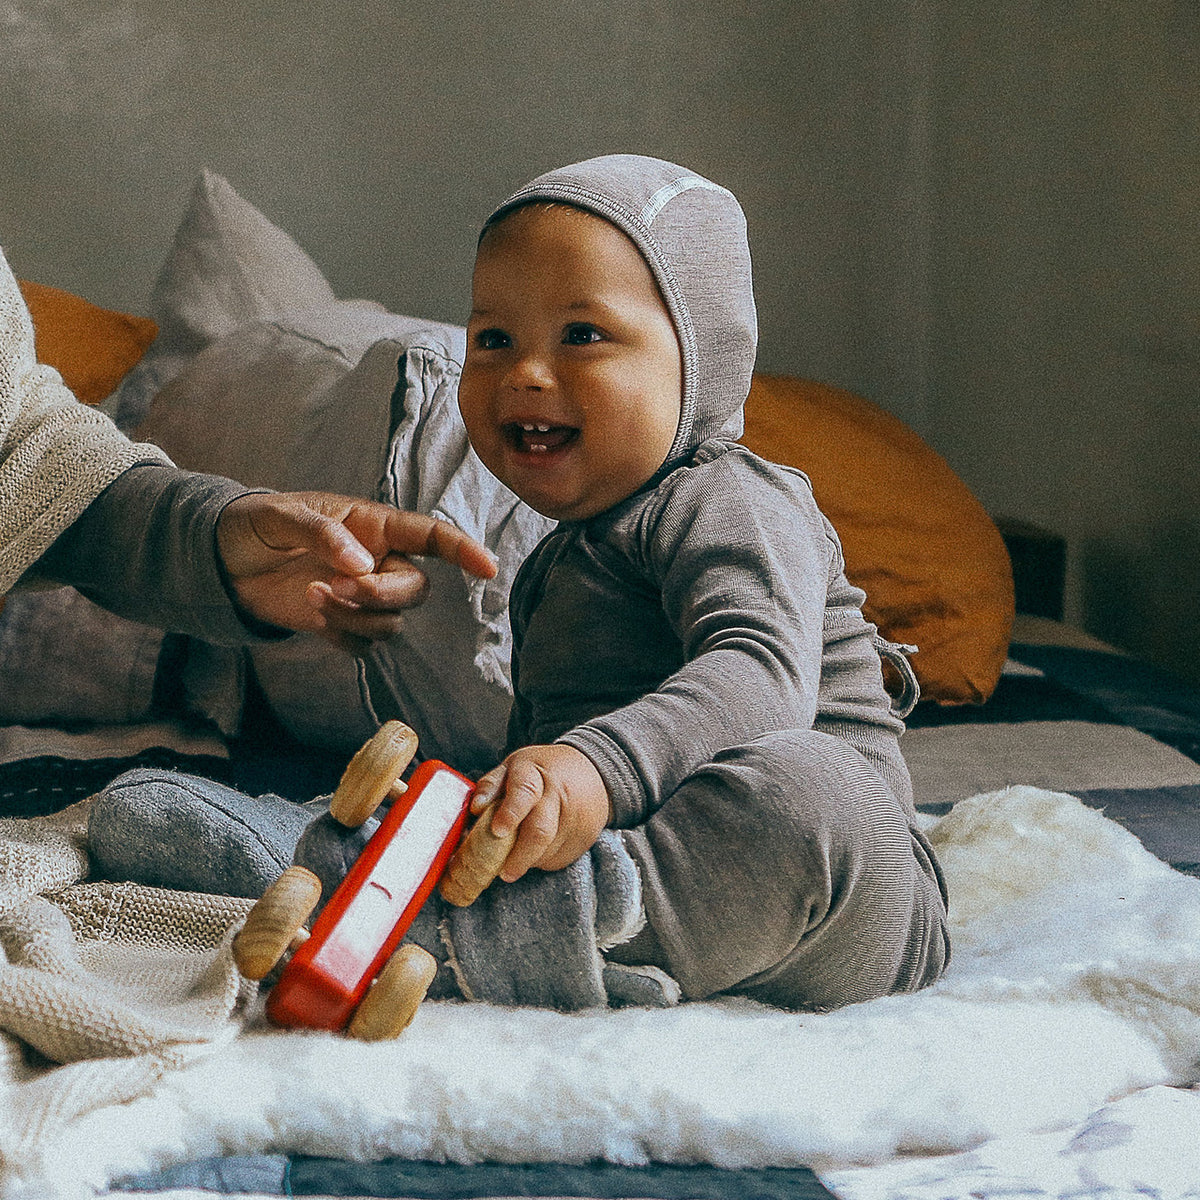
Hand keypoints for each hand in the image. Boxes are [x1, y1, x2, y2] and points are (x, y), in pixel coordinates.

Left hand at [216, 491, 496, 649]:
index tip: (488, 568)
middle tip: (338, 586)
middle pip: (414, 589)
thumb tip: (360, 562)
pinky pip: (362, 643)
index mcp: (373, 525)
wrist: (223, 560)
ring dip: (356, 616)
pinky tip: (311, 614)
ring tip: (312, 595)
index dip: (463, 550)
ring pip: (390, 621)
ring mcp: (361, 595)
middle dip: (383, 594)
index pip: (430, 536)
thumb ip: (323, 533)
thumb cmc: (256, 523)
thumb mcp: (281, 515)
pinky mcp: (341, 623)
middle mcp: (377, 561)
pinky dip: (341, 635)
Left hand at [468, 744, 612, 881]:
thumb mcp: (513, 766)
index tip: (497, 831)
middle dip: (519, 856)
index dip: (510, 813)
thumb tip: (476, 808)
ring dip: (528, 860)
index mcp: (535, 772)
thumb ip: (491, 785)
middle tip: (504, 873)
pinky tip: (537, 851)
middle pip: (540, 830)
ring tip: (516, 858)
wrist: (591, 771)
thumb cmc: (542, 771)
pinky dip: (543, 861)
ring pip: (549, 850)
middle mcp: (559, 793)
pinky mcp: (586, 836)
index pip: (524, 791)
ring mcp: (576, 816)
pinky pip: (560, 858)